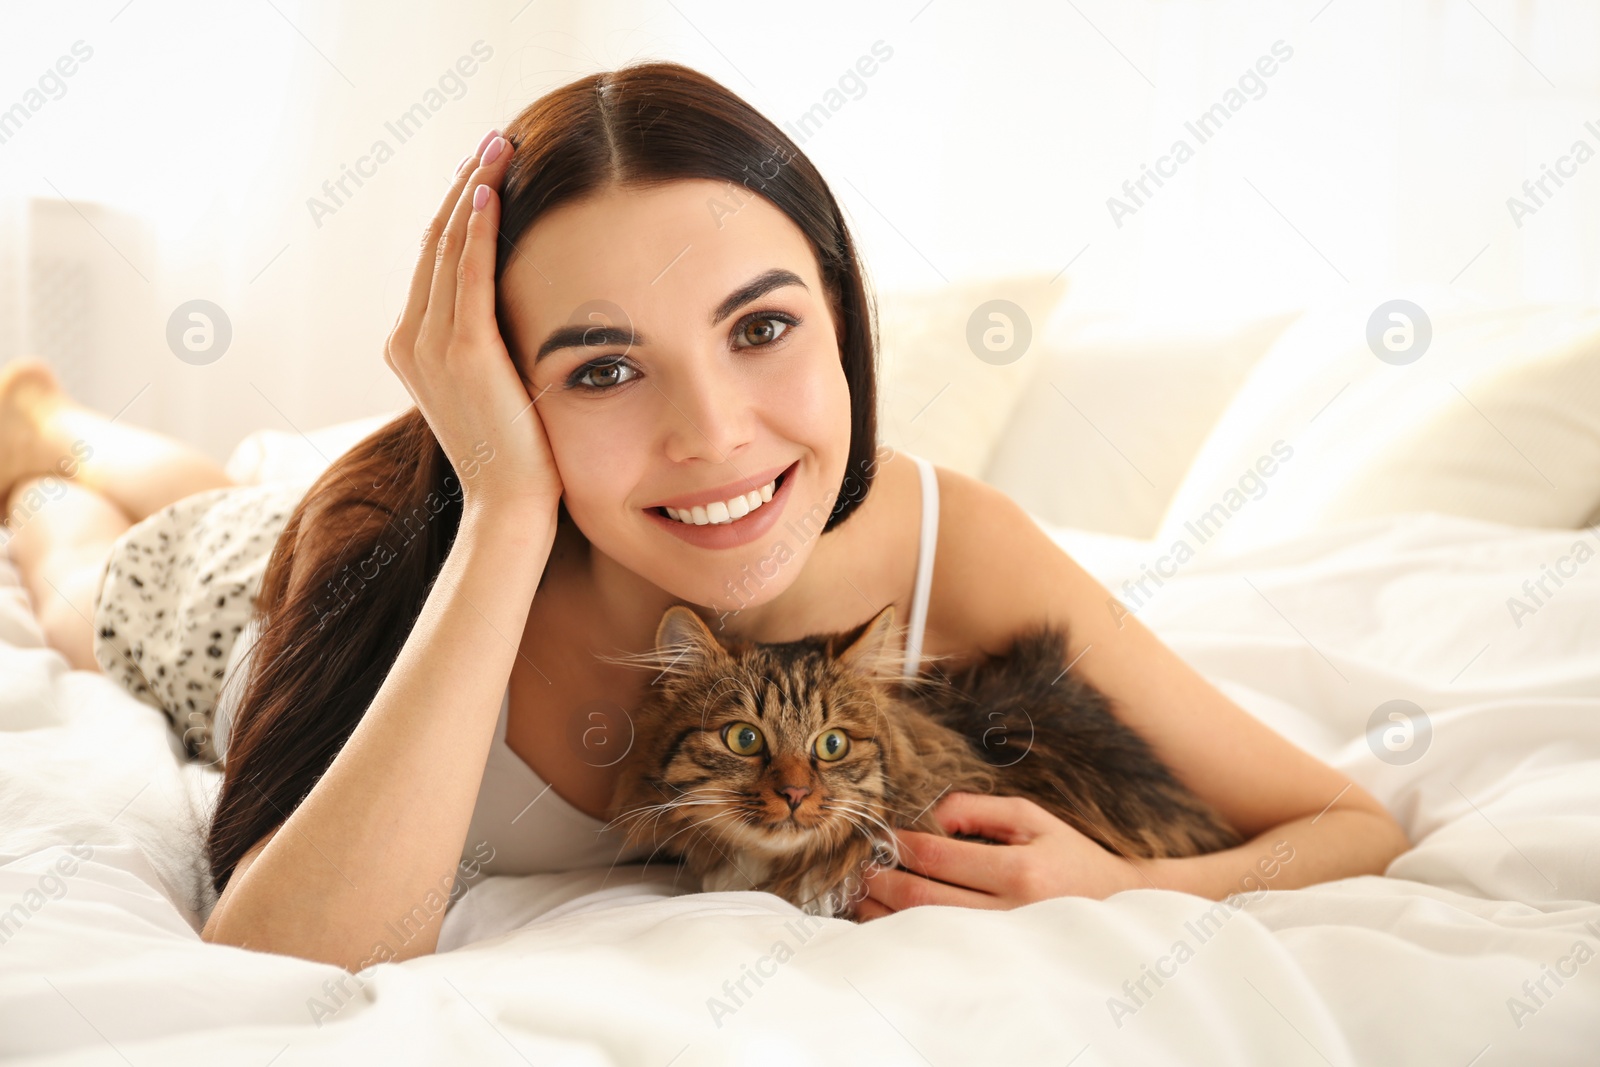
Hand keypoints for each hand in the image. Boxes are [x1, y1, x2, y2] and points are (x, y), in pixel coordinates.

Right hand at [384, 128, 562, 516]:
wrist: (510, 506)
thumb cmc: (517, 455)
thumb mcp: (494, 388)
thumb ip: (489, 346)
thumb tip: (518, 311)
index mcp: (411, 346)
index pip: (435, 257)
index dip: (461, 206)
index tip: (490, 167)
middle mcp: (409, 340)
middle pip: (436, 240)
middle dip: (467, 183)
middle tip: (498, 139)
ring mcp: (430, 346)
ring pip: (448, 246)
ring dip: (476, 189)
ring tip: (501, 145)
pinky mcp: (463, 354)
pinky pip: (467, 274)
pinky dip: (477, 229)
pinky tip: (492, 190)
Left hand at [855, 792, 1151, 920]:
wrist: (1115, 905)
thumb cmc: (1068, 855)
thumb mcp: (1031, 819)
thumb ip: (977, 810)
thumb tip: (927, 812)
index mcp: (1019, 871)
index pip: (940, 856)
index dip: (900, 845)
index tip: (876, 835)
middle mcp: (1011, 911)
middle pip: (925, 898)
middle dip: (883, 881)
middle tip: (855, 867)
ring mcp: (1004, 943)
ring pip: (927, 930)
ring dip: (885, 913)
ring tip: (859, 894)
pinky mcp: (999, 961)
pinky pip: (941, 948)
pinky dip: (907, 934)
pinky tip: (886, 921)